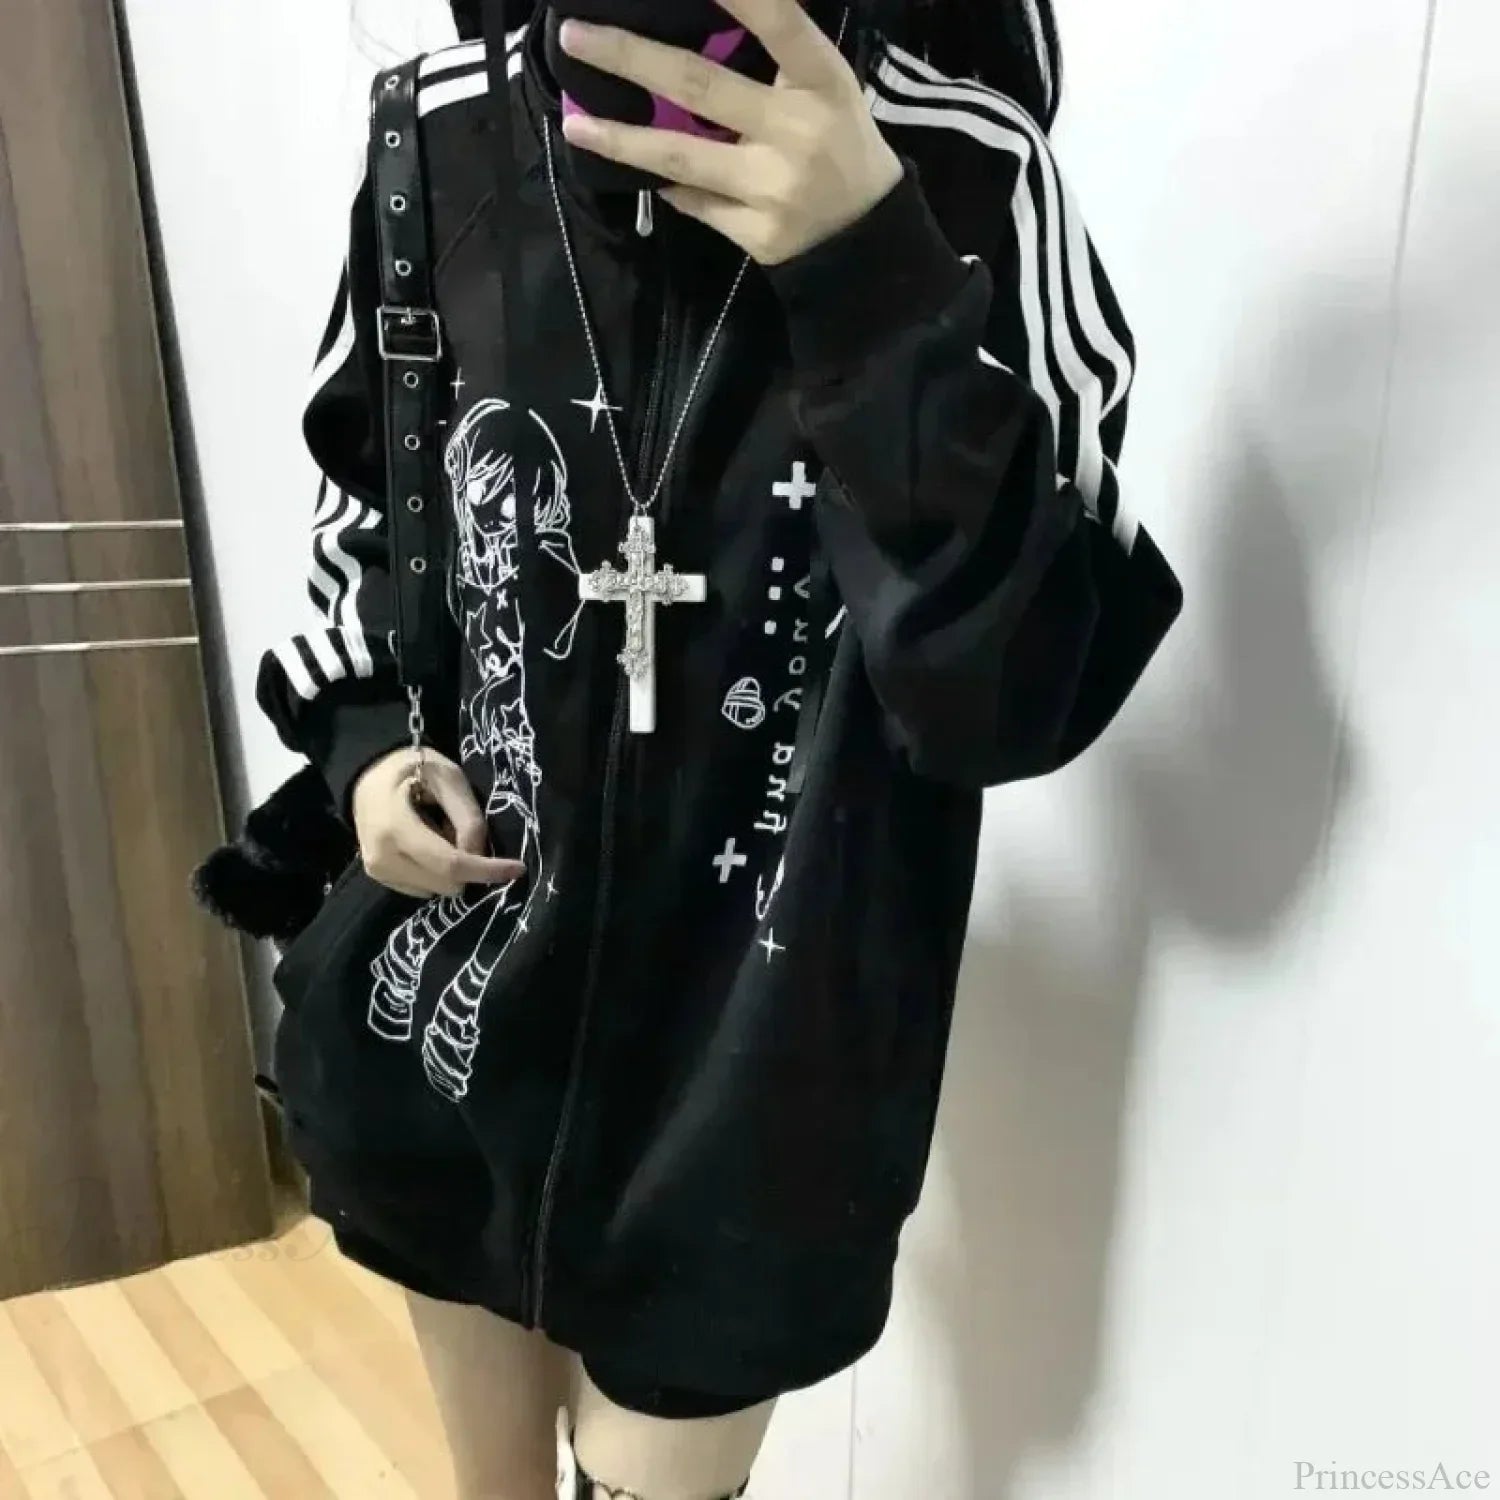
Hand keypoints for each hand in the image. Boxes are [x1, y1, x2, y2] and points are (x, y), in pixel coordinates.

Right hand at [351, 747, 524, 897]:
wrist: (368, 774)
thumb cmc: (413, 768)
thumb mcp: (448, 778)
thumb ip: (468, 818)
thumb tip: (479, 856)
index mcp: (395, 829)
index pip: (450, 864)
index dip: (487, 870)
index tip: (517, 868)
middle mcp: (381, 859)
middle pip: (447, 884)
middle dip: (466, 865)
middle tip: (457, 828)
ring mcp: (377, 872)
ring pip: (437, 890)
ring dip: (449, 869)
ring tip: (438, 832)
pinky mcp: (379, 878)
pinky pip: (423, 888)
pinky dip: (434, 871)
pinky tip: (426, 843)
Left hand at [558, 0, 903, 264]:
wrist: (864, 235)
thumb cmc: (837, 140)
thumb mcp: (823, 85)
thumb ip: (775, 53)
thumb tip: (698, 13)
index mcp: (821, 83)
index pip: (779, 25)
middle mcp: (796, 133)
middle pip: (700, 87)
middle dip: (630, 59)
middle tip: (575, 37)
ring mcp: (773, 189)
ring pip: (681, 159)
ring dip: (620, 141)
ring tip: (576, 126)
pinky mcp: (757, 234)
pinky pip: (694, 202)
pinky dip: (666, 184)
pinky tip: (640, 171)